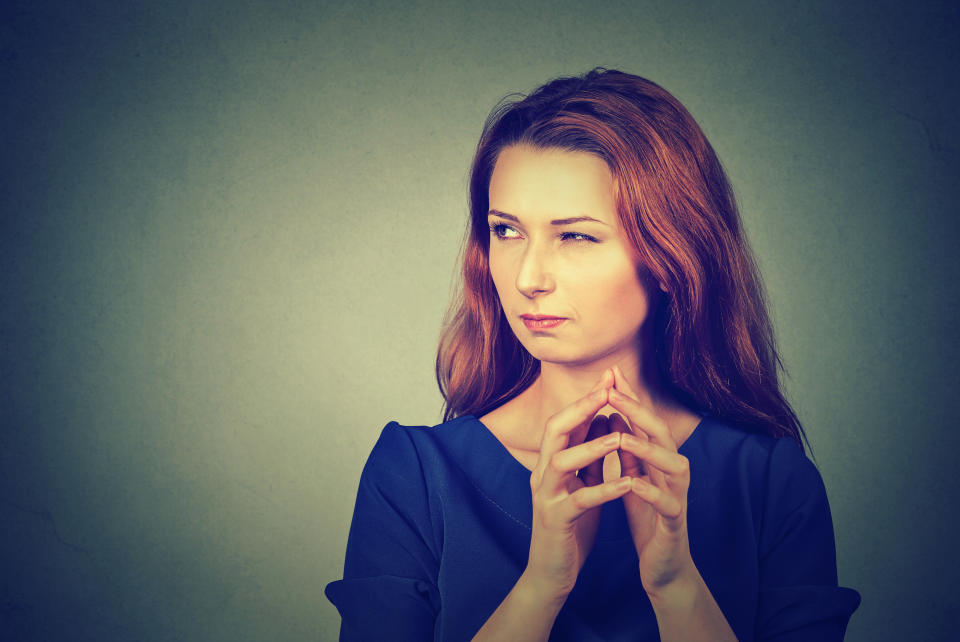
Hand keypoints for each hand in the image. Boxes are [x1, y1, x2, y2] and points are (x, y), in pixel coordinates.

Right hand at [524, 372, 632, 599]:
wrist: (551, 571)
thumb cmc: (570, 526)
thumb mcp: (581, 483)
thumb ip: (589, 454)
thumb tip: (602, 417)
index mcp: (549, 463)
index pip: (563, 420)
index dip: (585, 398)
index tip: (609, 377)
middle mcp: (542, 474)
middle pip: (553, 430)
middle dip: (580, 408)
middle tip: (607, 391)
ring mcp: (546, 497)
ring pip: (561, 462)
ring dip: (591, 446)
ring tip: (620, 436)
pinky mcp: (556, 521)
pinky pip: (579, 500)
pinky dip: (603, 490)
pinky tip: (626, 482)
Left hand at [607, 365, 695, 596]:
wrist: (663, 564)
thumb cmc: (648, 517)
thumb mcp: (634, 477)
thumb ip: (627, 449)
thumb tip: (614, 413)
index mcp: (660, 460)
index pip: (644, 421)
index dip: (629, 397)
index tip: (609, 373)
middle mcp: (673, 471)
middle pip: (662, 433)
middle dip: (638, 410)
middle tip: (612, 391)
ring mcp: (677, 496)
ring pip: (672, 465)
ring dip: (647, 449)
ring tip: (623, 435)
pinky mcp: (674, 523)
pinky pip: (667, 504)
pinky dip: (651, 492)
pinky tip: (633, 484)